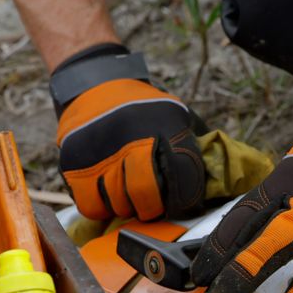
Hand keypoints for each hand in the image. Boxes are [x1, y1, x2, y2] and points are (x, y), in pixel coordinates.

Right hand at [55, 59, 203, 220]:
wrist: (96, 84)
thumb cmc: (142, 109)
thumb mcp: (174, 115)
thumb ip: (191, 145)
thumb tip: (217, 182)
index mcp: (163, 129)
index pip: (181, 178)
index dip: (184, 199)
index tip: (181, 204)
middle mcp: (131, 141)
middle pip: (145, 196)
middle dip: (151, 208)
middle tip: (150, 205)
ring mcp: (100, 153)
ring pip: (117, 204)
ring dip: (125, 207)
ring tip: (126, 195)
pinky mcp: (74, 164)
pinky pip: (90, 206)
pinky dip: (100, 208)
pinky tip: (106, 196)